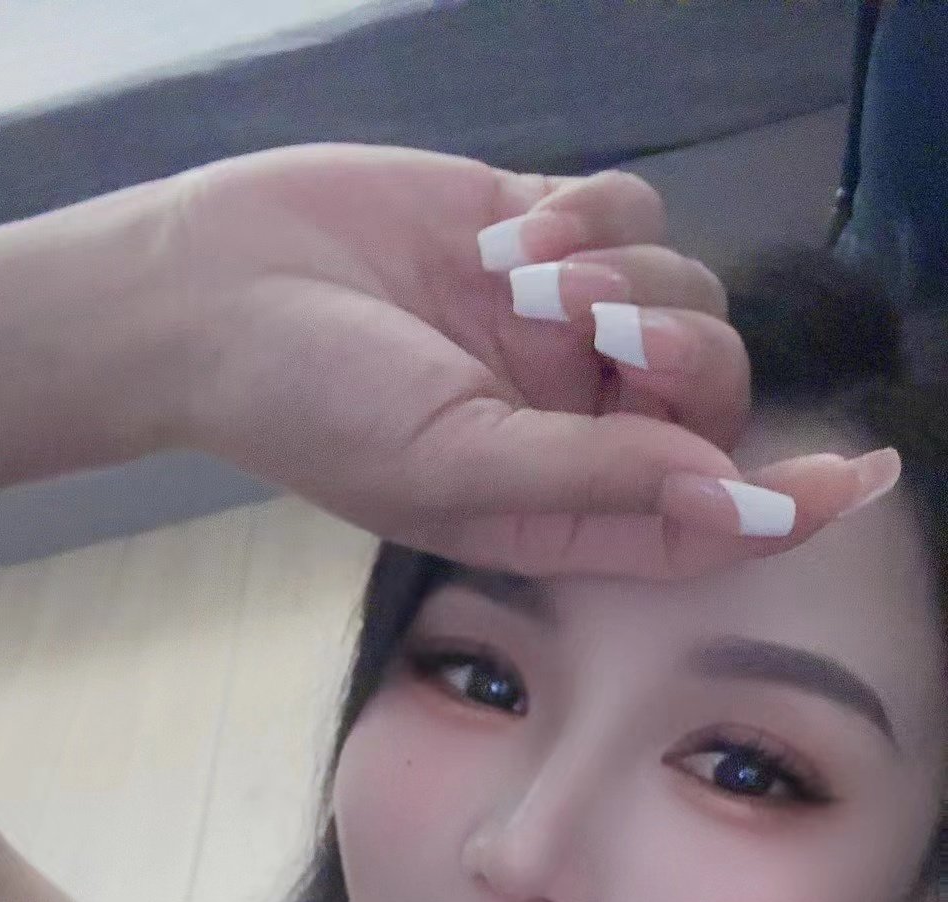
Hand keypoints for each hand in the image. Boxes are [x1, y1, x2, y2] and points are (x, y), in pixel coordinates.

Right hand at [172, 144, 886, 579]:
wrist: (214, 289)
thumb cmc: (310, 405)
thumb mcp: (452, 466)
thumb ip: (596, 483)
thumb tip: (730, 498)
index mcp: (555, 511)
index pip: (702, 520)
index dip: (787, 506)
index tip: (858, 478)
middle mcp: (572, 425)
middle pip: (712, 394)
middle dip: (683, 356)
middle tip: (604, 332)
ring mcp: (561, 328)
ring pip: (686, 291)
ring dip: (624, 273)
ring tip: (522, 272)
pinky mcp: (543, 231)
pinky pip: (636, 211)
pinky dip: (593, 214)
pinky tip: (513, 228)